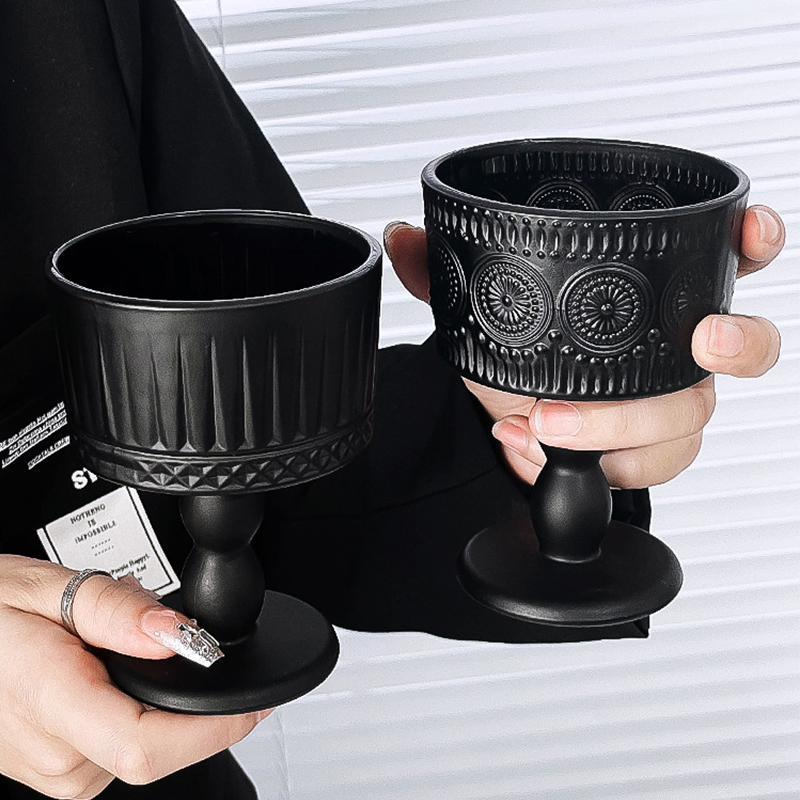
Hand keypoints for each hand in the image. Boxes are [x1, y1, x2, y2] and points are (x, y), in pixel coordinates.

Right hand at [0, 555, 268, 798]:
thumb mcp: (44, 587)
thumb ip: (115, 612)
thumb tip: (176, 633)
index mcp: (49, 705)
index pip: (149, 746)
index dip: (214, 728)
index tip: (253, 703)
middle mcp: (57, 757)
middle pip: (161, 749)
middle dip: (189, 695)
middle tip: (166, 637)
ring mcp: (56, 772)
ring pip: (146, 746)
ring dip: (158, 695)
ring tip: (120, 644)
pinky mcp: (62, 770)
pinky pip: (121, 744)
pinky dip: (134, 704)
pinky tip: (109, 669)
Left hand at [384, 205, 783, 487]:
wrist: (507, 415)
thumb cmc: (516, 355)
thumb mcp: (481, 309)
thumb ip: (445, 271)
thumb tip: (405, 237)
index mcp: (650, 294)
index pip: (724, 257)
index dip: (750, 242)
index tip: (748, 233)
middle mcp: (672, 346)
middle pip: (736, 348)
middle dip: (735, 344)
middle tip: (700, 343)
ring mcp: (668, 402)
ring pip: (692, 418)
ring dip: (624, 428)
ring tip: (547, 423)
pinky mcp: (647, 453)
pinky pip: (653, 469)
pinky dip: (597, 466)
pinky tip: (539, 451)